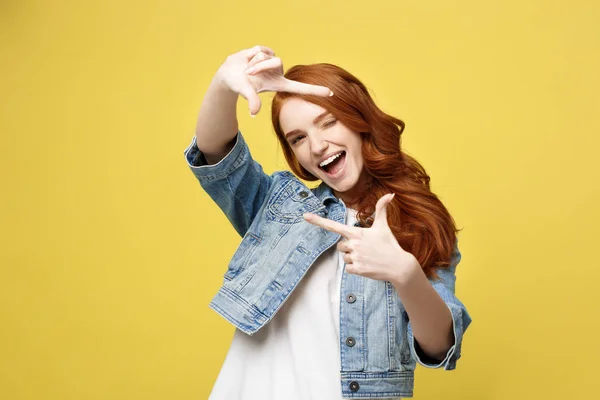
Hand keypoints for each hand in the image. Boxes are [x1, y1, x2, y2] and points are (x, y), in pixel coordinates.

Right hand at [215, 45, 332, 115]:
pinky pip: (261, 49)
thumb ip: (252, 100)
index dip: (315, 90)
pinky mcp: (266, 52)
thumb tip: (254, 113)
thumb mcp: (245, 92)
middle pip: (277, 62)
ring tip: (247, 68)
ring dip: (254, 61)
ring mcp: (272, 62)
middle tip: (248, 72)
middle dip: (261, 65)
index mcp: (278, 84)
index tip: (332, 93)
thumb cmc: (238, 85)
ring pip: (267, 55)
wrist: (228, 74)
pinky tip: (247, 59)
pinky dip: (251, 54)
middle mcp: (278, 73)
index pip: (301, 87)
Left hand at [303, 193, 419, 281]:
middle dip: (349, 248)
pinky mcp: (357, 269)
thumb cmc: (389, 244)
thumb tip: (390, 193)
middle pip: (340, 246)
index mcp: (357, 232)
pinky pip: (348, 268)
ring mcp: (355, 257)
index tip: (305, 216)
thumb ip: (382, 209)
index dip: (318, 221)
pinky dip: (356, 268)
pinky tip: (367, 265)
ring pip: (344, 258)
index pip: (334, 226)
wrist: (398, 266)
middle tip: (365, 248)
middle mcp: (353, 244)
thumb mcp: (384, 226)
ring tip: (368, 257)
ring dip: (353, 258)